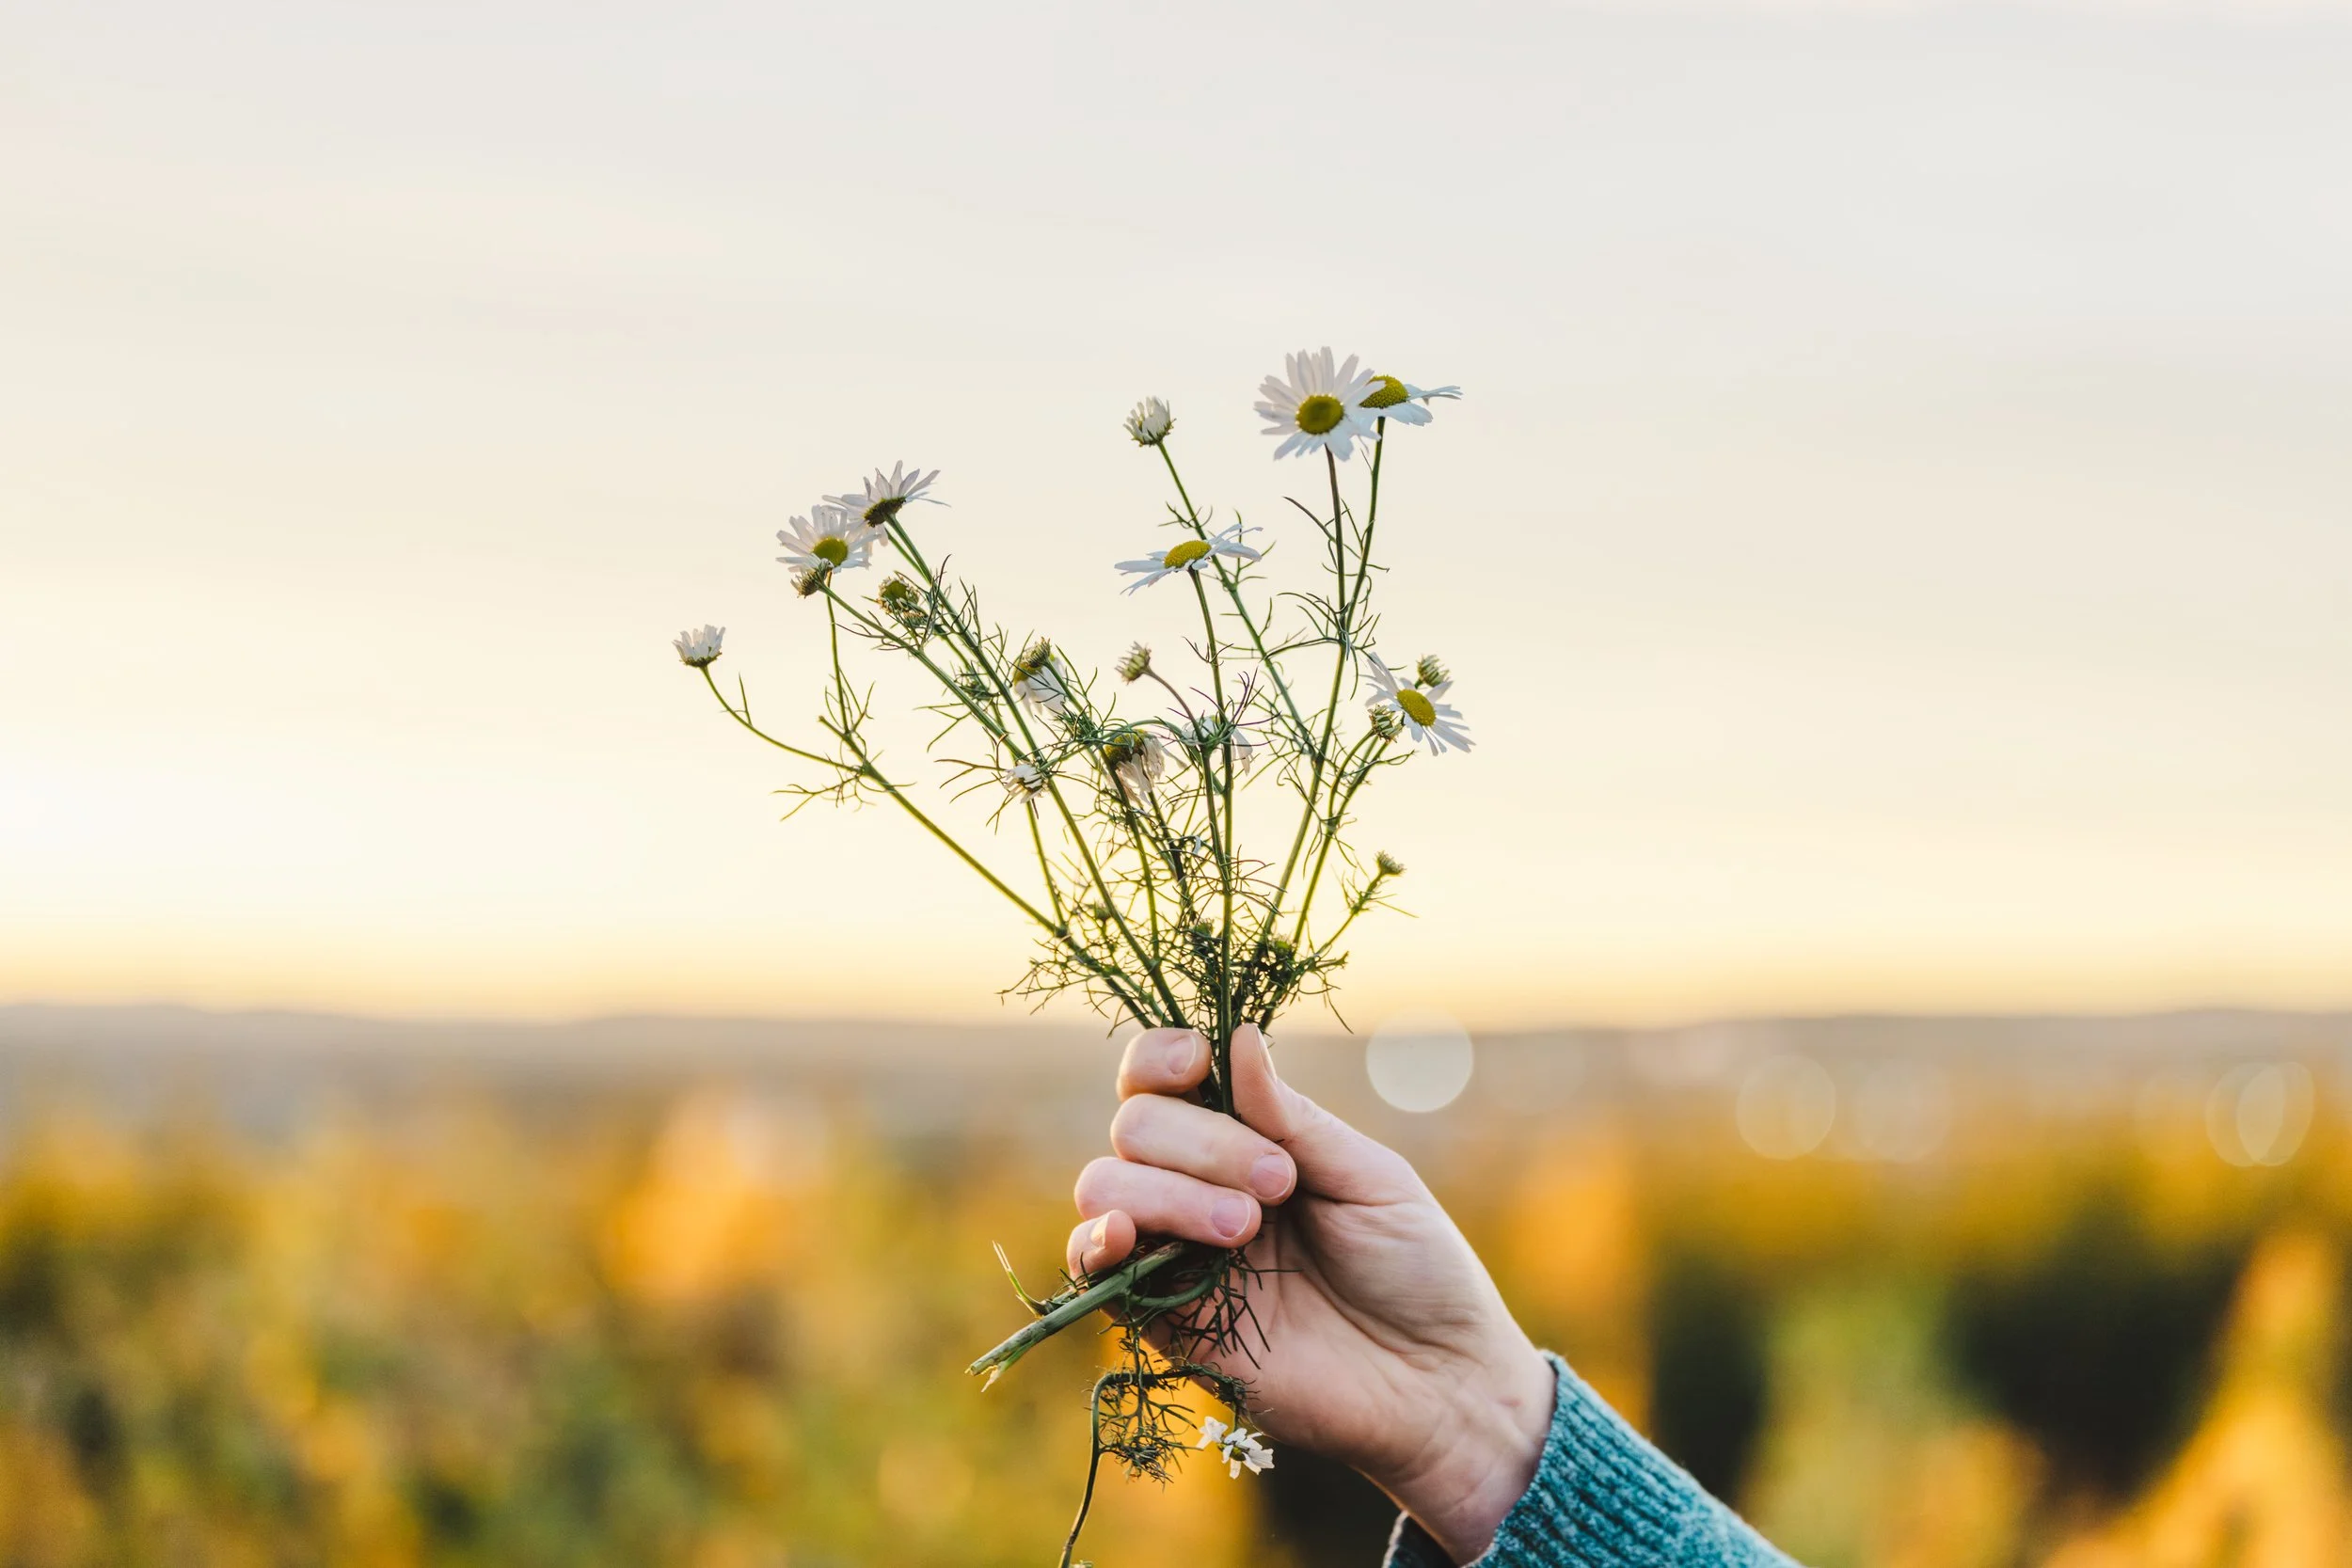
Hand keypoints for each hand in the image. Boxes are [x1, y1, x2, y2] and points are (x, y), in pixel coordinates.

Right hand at [1068, 1023, 1553, 1561]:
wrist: (1437, 1383)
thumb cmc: (1418, 1270)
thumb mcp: (1369, 1178)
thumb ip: (1293, 1118)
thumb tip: (1238, 1034)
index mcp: (1250, 1140)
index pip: (1167, 1078)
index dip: (1164, 1056)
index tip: (1200, 1061)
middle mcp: (1200, 1187)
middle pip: (1137, 1125)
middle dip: (1200, 1142)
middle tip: (1278, 1185)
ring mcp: (1178, 1252)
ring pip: (1106, 1186)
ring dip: (1166, 1191)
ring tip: (1247, 1228)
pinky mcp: (1166, 1320)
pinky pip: (1094, 1272)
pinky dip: (1094, 1242)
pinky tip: (1126, 1237)